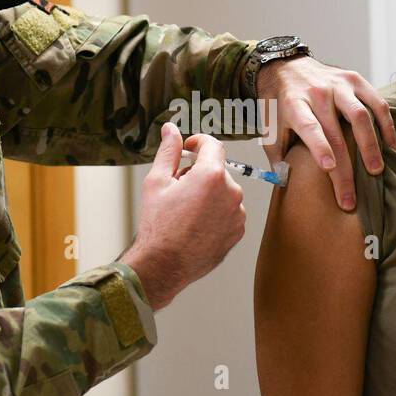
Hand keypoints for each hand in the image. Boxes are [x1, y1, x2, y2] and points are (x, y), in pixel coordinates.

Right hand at [120, 123, 245, 310]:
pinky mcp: (237, 231)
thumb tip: (171, 130)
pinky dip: (215, 213)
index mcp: (211, 175)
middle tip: (176, 189)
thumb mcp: (157, 181)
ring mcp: (237, 214)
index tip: (189, 148)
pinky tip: (195, 224)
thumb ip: (169, 151)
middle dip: (198, 173)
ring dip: (208, 194)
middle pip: (216, 170)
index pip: (213, 145)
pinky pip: (228, 212)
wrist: (165, 265)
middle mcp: (231, 192)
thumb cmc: (158, 225)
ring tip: (185, 211)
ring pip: (223, 192)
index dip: (198, 142)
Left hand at [255, 57, 395, 211]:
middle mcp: (318, 94)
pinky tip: (391, 146)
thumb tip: (285, 184)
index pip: (309, 127)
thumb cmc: (279, 105)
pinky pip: (376, 103)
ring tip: (376, 170)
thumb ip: (276, 156)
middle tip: (350, 198)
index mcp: (294, 105)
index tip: (330, 167)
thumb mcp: (269, 128)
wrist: (286, 67)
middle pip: (336, 133)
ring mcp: (339, 85)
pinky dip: (386, 125)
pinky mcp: (355, 80)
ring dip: (370, 146)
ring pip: (361, 116)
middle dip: (345, 169)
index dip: (320, 147)